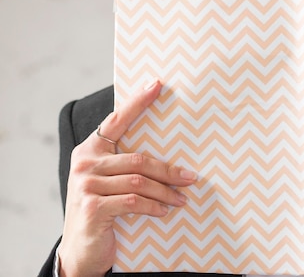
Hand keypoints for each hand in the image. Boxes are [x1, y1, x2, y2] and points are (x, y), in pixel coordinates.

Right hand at [57, 81, 197, 276]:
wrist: (79, 253)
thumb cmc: (101, 211)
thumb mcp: (108, 182)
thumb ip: (124, 163)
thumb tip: (168, 152)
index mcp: (89, 150)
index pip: (117, 120)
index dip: (138, 101)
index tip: (156, 84)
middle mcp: (85, 164)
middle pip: (139, 159)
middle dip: (169, 170)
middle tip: (191, 177)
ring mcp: (86, 186)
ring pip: (140, 181)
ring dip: (166, 191)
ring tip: (182, 198)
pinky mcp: (93, 208)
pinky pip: (133, 201)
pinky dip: (153, 206)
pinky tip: (164, 211)